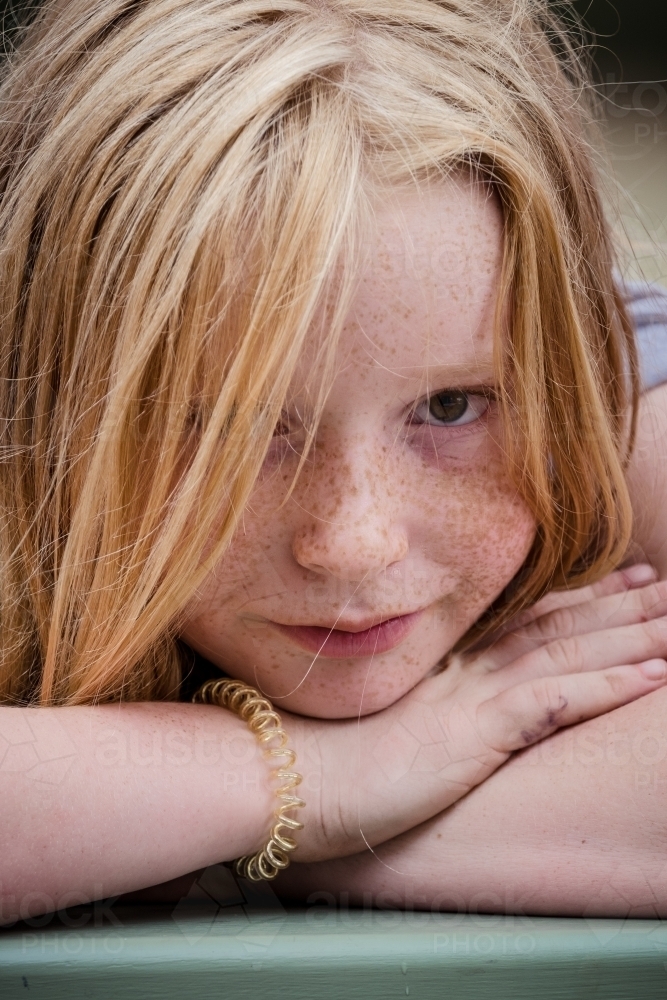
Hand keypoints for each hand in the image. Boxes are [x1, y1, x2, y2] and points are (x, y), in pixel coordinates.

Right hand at [291, 568, 666, 861]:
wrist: (283, 777)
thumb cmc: (313, 759)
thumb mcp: (370, 726)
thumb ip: (405, 709)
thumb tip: (426, 710)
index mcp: (439, 670)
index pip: (519, 625)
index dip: (572, 601)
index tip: (612, 583)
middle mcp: (462, 674)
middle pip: (553, 631)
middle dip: (613, 609)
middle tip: (659, 586)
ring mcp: (470, 699)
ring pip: (566, 656)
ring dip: (628, 639)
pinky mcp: (473, 735)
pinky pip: (554, 703)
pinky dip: (607, 686)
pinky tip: (650, 675)